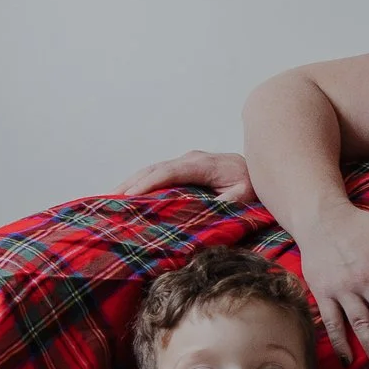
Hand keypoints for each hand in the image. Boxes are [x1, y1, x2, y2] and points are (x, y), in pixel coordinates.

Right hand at [118, 150, 254, 205]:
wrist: (259, 170)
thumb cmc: (252, 185)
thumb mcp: (244, 195)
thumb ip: (227, 201)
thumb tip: (207, 209)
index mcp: (203, 165)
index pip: (170, 172)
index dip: (150, 183)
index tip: (131, 196)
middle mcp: (191, 159)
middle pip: (155, 169)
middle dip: (132, 183)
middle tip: (109, 199)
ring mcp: (186, 162)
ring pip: (153, 170)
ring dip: (132, 182)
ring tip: (110, 197)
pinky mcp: (184, 168)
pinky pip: (158, 174)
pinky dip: (141, 182)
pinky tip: (128, 194)